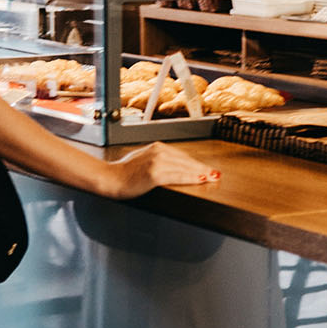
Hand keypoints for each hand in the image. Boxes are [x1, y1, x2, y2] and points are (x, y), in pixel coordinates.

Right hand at [102, 143, 220, 199]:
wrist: (111, 178)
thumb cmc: (124, 172)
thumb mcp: (143, 159)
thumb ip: (159, 160)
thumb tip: (175, 167)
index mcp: (157, 147)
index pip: (182, 156)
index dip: (196, 163)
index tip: (207, 168)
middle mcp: (158, 152)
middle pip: (186, 161)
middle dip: (202, 168)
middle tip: (215, 174)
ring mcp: (157, 162)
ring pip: (185, 168)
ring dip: (200, 173)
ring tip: (212, 177)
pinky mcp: (155, 174)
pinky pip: (177, 176)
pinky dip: (190, 178)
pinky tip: (199, 179)